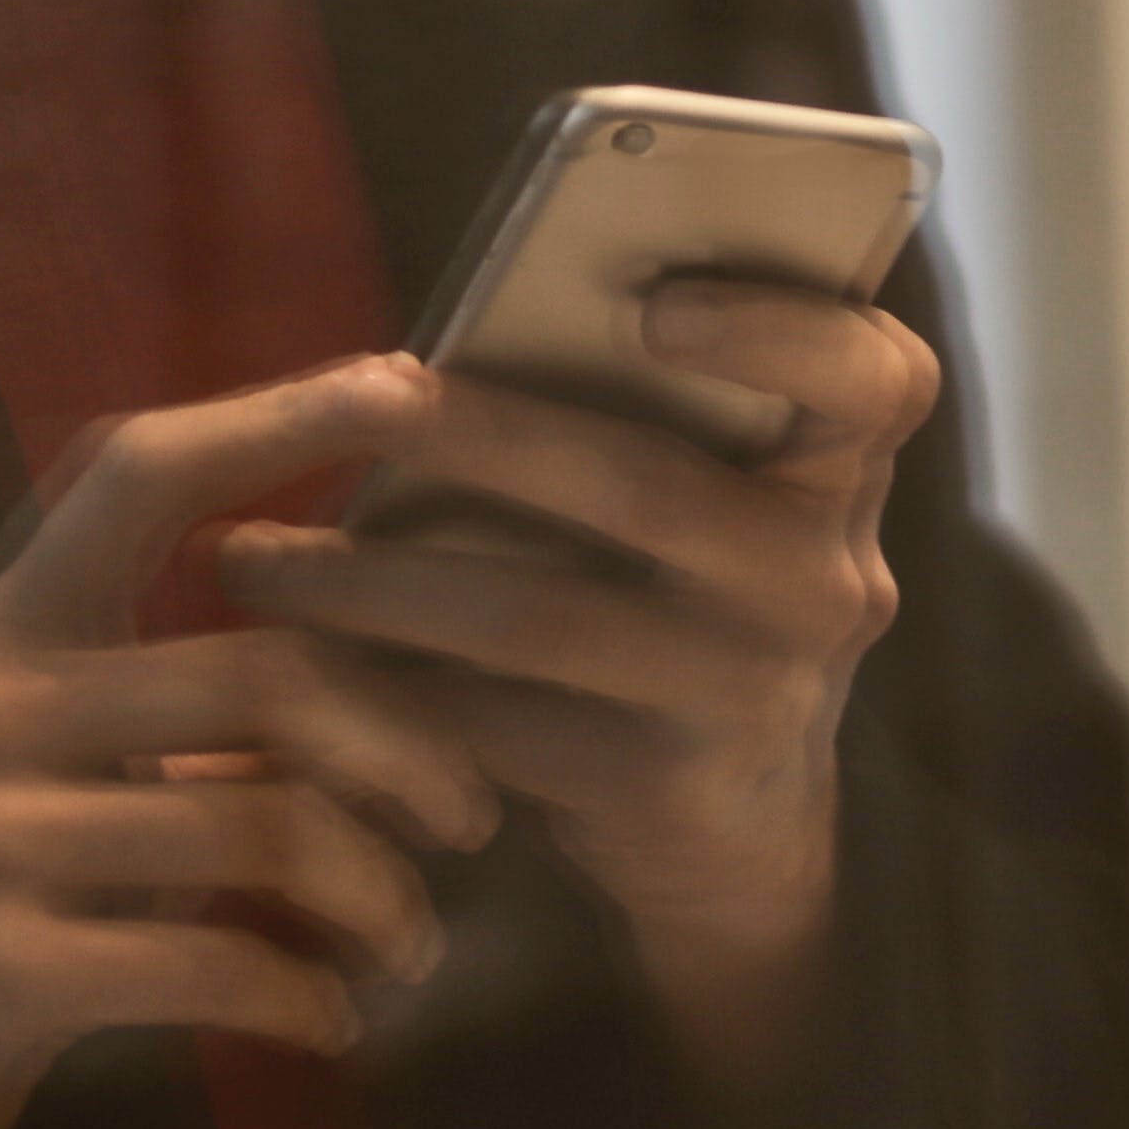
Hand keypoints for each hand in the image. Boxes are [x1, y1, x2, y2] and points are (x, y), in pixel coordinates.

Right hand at [0, 354, 503, 1128]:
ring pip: (266, 828)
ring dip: (375, 896)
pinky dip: (305, 996)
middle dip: (409, 749)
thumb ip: (174, 669)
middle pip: (264, 675)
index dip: (275, 415)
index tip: (413, 380)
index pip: (136, 473)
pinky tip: (335, 1016)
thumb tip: (395, 605)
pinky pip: (218, 966)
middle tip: (474, 818)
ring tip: (413, 941)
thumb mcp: (53, 742)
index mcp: (3, 625)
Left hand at [217, 279, 939, 1083]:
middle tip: (358, 400)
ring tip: (249, 556)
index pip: (878, 379)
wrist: (732, 826)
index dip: (781, 329)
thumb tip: (439, 351)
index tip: (654, 303)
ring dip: (376, 580)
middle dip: (487, 437)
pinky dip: (380, 695)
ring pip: (541, 618)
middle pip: (651, 488)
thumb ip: (646, 420)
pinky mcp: (667, 787)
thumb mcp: (713, 507)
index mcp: (838, 475)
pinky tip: (291, 668)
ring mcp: (755, 690)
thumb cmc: (681, 603)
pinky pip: (497, 730)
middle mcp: (824, 579)